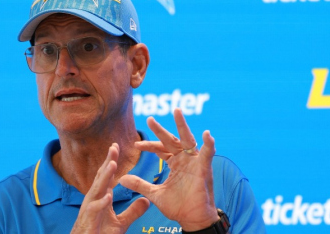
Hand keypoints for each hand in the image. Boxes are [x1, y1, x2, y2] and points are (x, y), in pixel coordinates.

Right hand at [71, 143, 149, 233]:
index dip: (111, 162)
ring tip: (112, 164)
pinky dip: (101, 202)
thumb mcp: (120, 223)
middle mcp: (94, 199)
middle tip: (114, 147)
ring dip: (105, 176)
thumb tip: (146, 201)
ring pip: (97, 189)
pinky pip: (94, 209)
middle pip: (101, 177)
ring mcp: (90, 208)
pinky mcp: (89, 219)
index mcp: (101, 198)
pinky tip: (108, 195)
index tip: (116, 148)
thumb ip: (133, 211)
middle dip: (107, 161)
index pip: (106, 176)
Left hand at [120, 108, 218, 230]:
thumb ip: (140, 184)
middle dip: (160, 130)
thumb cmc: (177, 207)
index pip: (160, 149)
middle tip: (149, 118)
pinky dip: (209, 144)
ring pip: (188, 140)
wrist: (191, 219)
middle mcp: (185, 159)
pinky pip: (208, 153)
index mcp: (175, 163)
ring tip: (177, 111)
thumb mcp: (154, 193)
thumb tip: (122, 179)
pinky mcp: (204, 169)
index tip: (135, 145)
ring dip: (183, 125)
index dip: (149, 146)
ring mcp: (194, 162)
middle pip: (171, 140)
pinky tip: (207, 134)